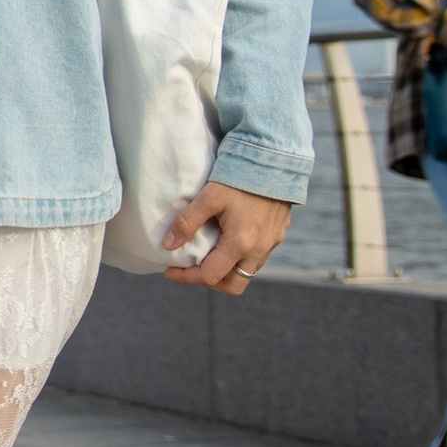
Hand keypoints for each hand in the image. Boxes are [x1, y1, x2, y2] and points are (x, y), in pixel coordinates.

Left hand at [159, 180, 292, 295]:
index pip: (210, 276)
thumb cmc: (239, 177)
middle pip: (233, 285)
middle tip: (191, 268)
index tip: (170, 271)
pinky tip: (227, 242)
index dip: (187, 277)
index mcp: (241, 243)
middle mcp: (260, 250)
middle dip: (209, 281)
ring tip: (207, 255)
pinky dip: (239, 259)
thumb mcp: (209, 197)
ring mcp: (272, 244)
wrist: (275, 160)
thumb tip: (168, 245)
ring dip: (226, 270)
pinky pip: (257, 259)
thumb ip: (187, 222)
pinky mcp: (278, 235)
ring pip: (247, 273)